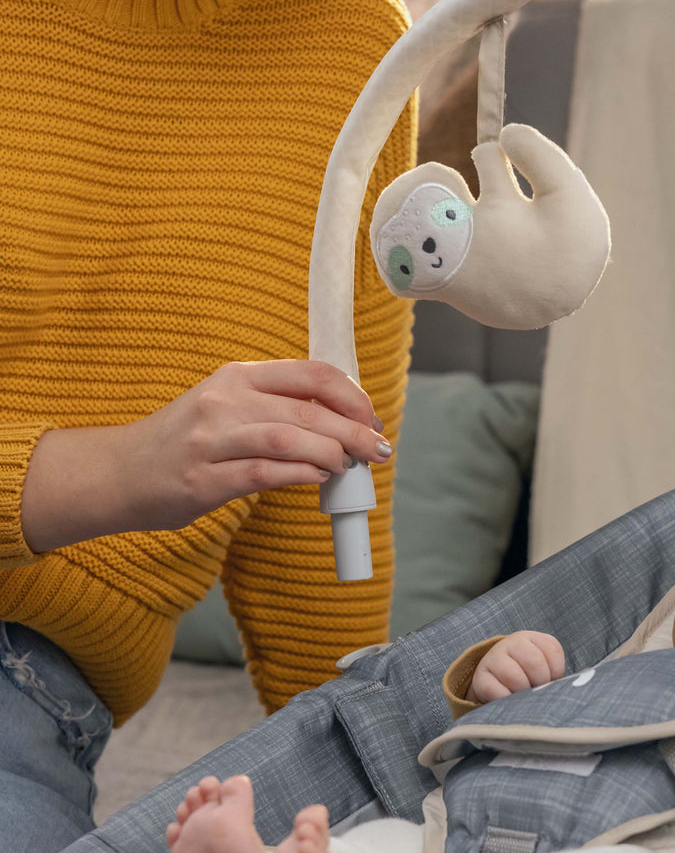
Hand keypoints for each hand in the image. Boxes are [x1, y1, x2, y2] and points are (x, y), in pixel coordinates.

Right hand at [21, 360, 391, 551]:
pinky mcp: (204, 479)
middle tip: (378, 449)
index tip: (372, 418)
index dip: (353, 396)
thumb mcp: (228, 406)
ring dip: (331, 452)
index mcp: (239, 377)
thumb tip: (343, 424)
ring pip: (290, 437)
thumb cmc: (184, 441)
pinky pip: (265, 472)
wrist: (118, 473)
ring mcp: (212, 439)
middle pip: (309, 409)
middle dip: (355, 430)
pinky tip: (318, 478)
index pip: (312, 373)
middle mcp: (226, 400)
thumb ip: (277, 408)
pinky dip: (301, 474)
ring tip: (348, 466)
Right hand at [467, 631, 564, 703]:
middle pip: (535, 663)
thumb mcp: (543, 669)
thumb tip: (561, 691)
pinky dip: (505, 700)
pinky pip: (496, 691)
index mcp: (532, 638)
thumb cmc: (528, 677)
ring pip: (515, 677)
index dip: (555, 672)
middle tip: (536, 691)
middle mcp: (512, 642)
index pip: (553, 650)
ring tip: (522, 696)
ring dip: (522, 693)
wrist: (495, 681)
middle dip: (539, 683)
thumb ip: (554, 674)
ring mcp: (494, 658)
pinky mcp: (480, 678)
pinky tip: (507, 700)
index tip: (550, 681)